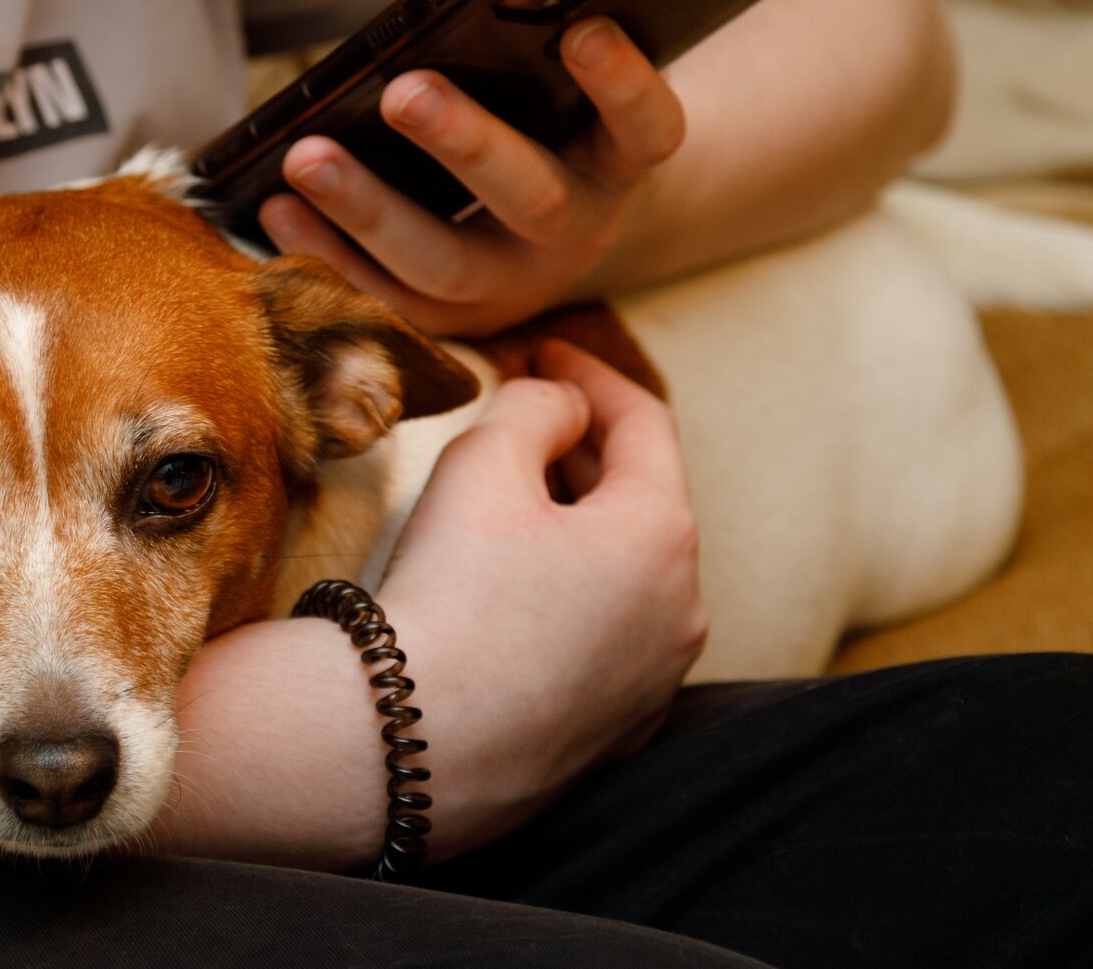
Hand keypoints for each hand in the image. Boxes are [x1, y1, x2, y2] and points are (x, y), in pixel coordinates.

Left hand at [257, 18, 685, 336]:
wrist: (543, 233)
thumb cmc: (544, 123)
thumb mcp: (561, 87)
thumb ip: (543, 39)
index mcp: (618, 163)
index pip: (647, 128)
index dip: (623, 83)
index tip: (585, 29)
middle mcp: (572, 233)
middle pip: (530, 196)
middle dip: (465, 142)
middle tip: (404, 90)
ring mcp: (507, 286)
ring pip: (441, 263)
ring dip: (368, 209)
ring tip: (305, 157)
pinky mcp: (444, 320)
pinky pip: (382, 301)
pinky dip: (324, 257)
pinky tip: (276, 209)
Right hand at [375, 339, 705, 854]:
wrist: (410, 745)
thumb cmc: (449, 594)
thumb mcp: (484, 462)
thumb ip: (537, 406)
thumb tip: (563, 409)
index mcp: (662, 534)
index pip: (644, 424)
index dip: (592, 373)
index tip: (547, 346)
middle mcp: (682, 611)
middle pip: (644, 502)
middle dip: (589, 451)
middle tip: (530, 418)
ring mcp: (653, 682)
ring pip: (628, 578)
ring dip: (584, 529)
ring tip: (520, 505)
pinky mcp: (615, 736)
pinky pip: (604, 644)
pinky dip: (573, 601)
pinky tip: (516, 597)